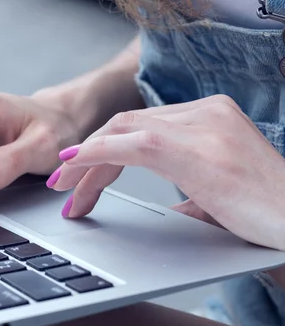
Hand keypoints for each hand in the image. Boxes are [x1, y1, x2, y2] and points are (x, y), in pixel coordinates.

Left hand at [49, 95, 284, 250]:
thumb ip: (195, 188)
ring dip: (85, 161)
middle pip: (126, 125)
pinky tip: (74, 166)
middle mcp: (206, 111)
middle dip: (88, 156)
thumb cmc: (267, 214)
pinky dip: (96, 154)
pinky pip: (132, 144)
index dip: (104, 148)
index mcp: (211, 116)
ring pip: (122, 132)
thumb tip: (176, 207)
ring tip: (62, 186)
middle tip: (61, 185)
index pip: (141, 125)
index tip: (78, 171)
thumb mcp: (222, 191)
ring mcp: (203, 125)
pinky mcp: (195, 149)